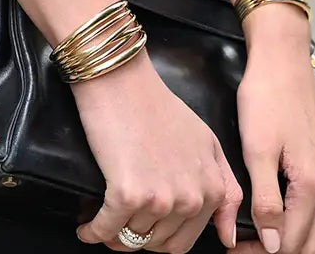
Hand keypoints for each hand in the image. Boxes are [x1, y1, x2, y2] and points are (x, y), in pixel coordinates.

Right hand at [72, 50, 242, 251]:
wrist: (121, 79)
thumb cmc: (157, 106)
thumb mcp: (206, 143)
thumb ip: (226, 188)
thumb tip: (227, 237)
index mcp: (211, 188)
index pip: (185, 241)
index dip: (160, 237)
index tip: (144, 227)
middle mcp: (191, 198)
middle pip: (158, 245)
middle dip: (138, 238)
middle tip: (121, 221)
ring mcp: (160, 198)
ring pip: (132, 240)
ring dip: (113, 236)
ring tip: (103, 219)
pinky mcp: (127, 194)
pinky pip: (105, 230)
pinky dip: (91, 231)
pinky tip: (87, 225)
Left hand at [235, 23, 314, 253]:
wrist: (281, 62)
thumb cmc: (265, 99)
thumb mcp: (255, 149)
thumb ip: (266, 200)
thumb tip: (274, 244)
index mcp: (311, 182)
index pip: (291, 239)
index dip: (264, 253)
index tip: (240, 253)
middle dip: (287, 253)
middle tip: (253, 253)